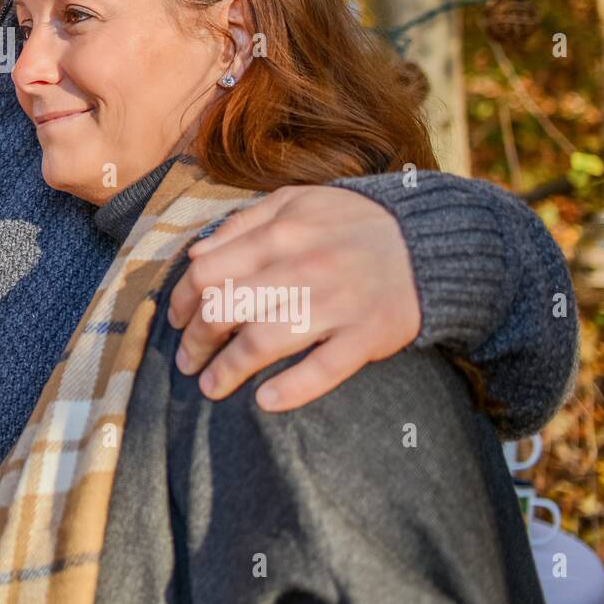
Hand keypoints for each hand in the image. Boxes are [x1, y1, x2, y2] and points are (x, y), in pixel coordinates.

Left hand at [166, 186, 420, 411]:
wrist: (428, 240)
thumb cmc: (350, 222)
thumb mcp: (294, 202)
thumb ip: (242, 224)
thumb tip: (196, 255)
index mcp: (280, 233)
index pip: (208, 272)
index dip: (182, 301)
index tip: (175, 320)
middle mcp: (303, 268)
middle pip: (226, 310)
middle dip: (196, 341)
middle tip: (187, 359)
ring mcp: (336, 304)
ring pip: (263, 342)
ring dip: (228, 370)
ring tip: (210, 387)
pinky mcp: (366, 336)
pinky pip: (323, 370)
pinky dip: (291, 389)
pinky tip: (265, 400)